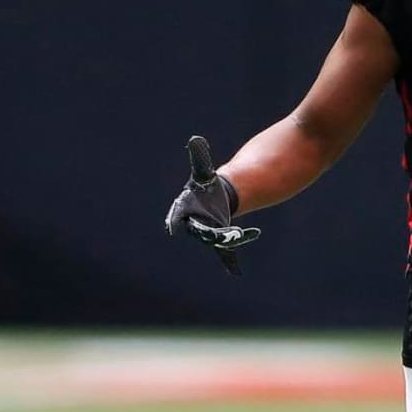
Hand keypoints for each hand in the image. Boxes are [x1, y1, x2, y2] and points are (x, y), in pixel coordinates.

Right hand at [164, 136, 260, 275]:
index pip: (176, 217)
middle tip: (220, 233)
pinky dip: (229, 261)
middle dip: (209, 233)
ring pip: (216, 240)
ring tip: (239, 235)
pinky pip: (225, 252)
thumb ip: (199, 158)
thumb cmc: (207, 187)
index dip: (174, 221)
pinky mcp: (221, 241)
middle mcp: (194, 226)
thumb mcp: (204, 172)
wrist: (218, 198)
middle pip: (200, 231)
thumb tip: (195, 140)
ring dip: (226, 241)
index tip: (172, 227)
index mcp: (185, 210)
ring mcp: (208, 234)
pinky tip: (236, 271)